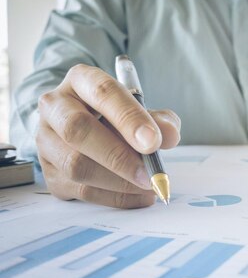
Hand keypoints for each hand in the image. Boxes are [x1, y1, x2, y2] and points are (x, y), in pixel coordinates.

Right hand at [37, 64, 180, 207]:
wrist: (88, 131)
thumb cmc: (117, 116)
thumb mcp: (141, 110)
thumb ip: (159, 120)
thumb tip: (170, 135)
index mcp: (81, 80)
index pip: (103, 93)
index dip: (129, 118)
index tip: (154, 142)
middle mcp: (55, 106)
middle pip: (78, 130)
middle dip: (119, 156)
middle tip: (150, 173)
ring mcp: (46, 140)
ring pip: (76, 165)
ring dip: (118, 181)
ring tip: (149, 185)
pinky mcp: (49, 171)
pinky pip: (81, 190)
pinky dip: (115, 197)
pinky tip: (139, 196)